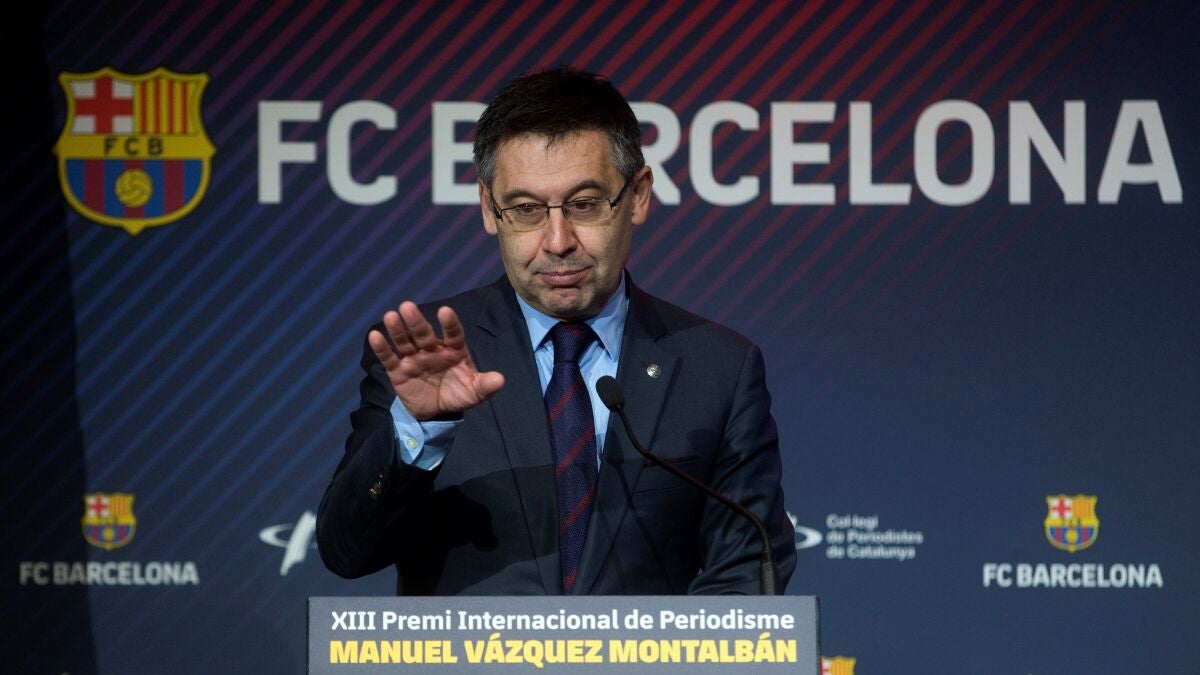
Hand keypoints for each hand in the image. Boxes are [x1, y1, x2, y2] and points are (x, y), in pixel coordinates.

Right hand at [368, 302, 504, 419]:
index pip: (453, 334)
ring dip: (397, 330)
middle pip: (424, 334)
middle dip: (416, 322)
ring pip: (405, 341)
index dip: (449, 323)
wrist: (436, 412)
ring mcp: (414, 358)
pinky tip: (374, 336)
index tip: (445, 312)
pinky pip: (389, 358)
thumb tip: (500, 380)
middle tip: (407, 306)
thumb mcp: (474, 393)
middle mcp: (432, 349)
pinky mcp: (398, 370)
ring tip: (390, 316)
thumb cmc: (458, 394)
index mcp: (454, 350)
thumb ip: (485, 385)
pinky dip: (382, 348)